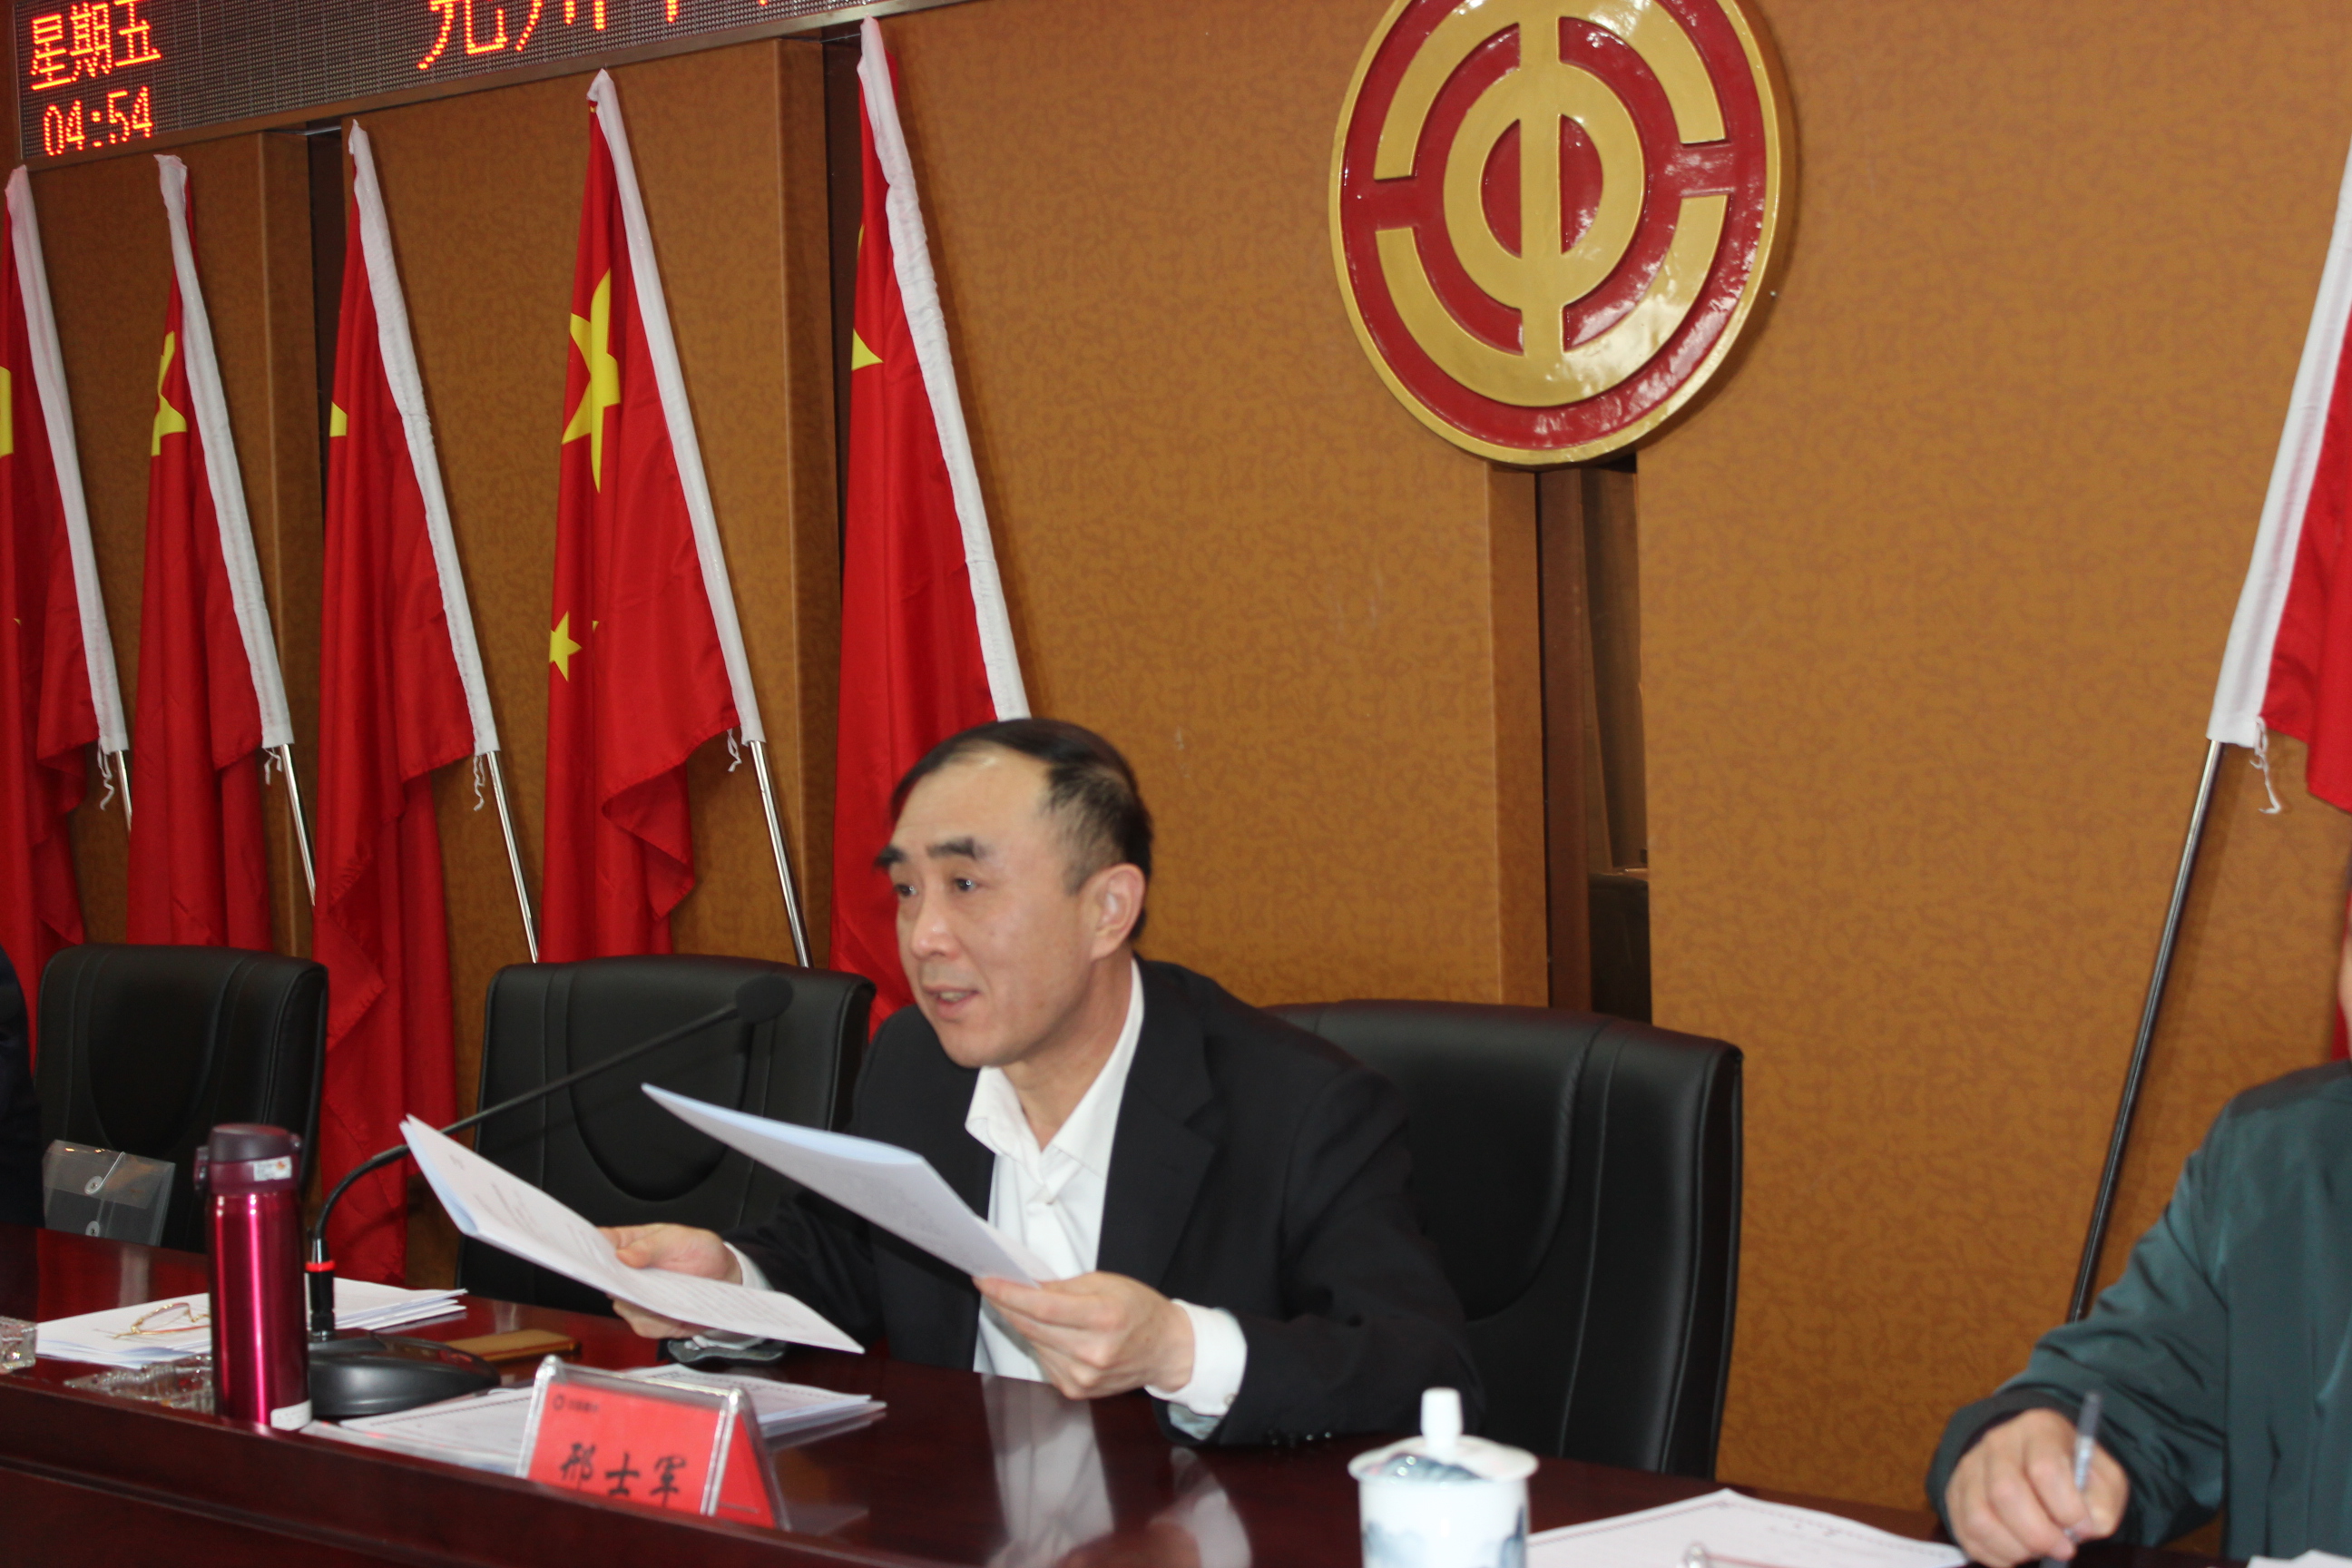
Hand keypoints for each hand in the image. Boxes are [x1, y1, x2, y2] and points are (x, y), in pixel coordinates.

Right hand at [597, 1223, 739, 1338]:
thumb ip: (653, 1245)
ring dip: (645, 1304)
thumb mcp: (681, 1238)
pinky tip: (676, 1311)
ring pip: (625, 1307)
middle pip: (605, 1281)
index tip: (585, 1255)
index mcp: (628, 1244)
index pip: (598, 1245)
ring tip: (668, 1294)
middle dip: (615, 1282)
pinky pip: (645, 1326)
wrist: (724, 1277)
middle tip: (635, 1280)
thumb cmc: (699, 1251)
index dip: (587, 1250)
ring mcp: (634, 1299)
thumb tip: (624, 1255)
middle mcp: (625, 1274)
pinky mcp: (647, 1322)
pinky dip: (661, 1321)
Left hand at [974, 1272, 1193, 1399]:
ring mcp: (1083, 1376)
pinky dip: (1038, 1342)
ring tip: (1019, 1303)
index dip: (1009, 1293)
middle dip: (1006, 1303)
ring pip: (1034, 1343)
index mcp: (1104, 1318)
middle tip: (990, 1285)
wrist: (1166, 1350)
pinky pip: (1044, 1360)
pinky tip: (1046, 1330)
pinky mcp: (1076, 1390)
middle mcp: (1093, 1352)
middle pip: (1032, 1326)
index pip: (1043, 1307)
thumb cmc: (1139, 1311)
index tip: (986, 1280)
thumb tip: (1026, 1286)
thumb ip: (1065, 1287)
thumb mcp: (1108, 1283)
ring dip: (1021, 1322)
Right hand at [1945, 1409, 2128, 1566]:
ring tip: (2038, 1550)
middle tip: (2063, 1549)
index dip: (2067, 1508)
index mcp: (2039, 1429)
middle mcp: (1997, 1442)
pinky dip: (1995, 1555)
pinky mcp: (1955, 1493)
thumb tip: (2085, 1528)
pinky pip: (1966, 1533)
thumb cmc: (2073, 1470)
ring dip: (2015, 1548)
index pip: (2045, 1469)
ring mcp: (1970, 1467)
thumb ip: (2104, 1501)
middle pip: (2005, 1493)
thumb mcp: (2104, 1477)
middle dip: (2038, 1535)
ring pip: (1979, 1517)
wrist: (2034, 1457)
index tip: (2084, 1529)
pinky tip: (2018, 1551)